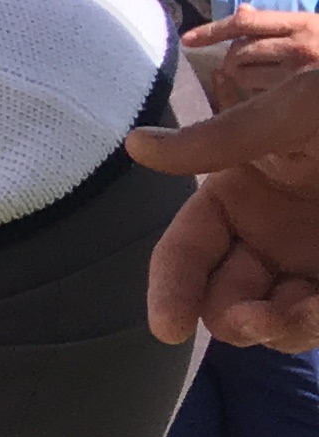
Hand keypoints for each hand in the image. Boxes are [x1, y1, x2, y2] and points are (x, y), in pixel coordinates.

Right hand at [132, 67, 318, 346]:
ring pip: (272, 321)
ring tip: (308, 313)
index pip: (188, 248)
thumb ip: (222, 138)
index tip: (170, 327)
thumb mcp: (302, 108)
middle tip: (258, 318)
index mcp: (245, 190)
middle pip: (223, 296)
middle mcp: (272, 233)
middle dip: (232, 316)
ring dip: (279, 329)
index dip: (171, 288)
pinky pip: (318, 319)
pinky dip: (315, 323)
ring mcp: (313, 260)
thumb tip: (136, 146)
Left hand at [188, 8, 318, 104]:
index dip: (212, 31)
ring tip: (258, 75)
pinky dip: (253, 93)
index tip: (187, 39)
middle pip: (239, 52)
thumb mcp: (313, 27)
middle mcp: (299, 48)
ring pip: (244, 76)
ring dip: (241, 76)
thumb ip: (279, 22)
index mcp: (303, 24)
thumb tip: (242, 10)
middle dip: (232, 57)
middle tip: (242, 61)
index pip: (246, 23)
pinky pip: (257, 97)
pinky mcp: (294, 98)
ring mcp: (297, 76)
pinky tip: (266, 93)